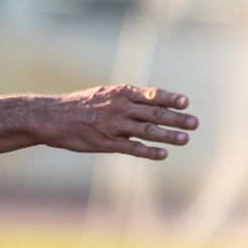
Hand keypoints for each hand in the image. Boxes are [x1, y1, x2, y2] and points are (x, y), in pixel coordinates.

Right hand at [44, 85, 197, 159]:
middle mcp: (119, 108)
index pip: (151, 95)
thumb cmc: (80, 105)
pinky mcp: (106, 143)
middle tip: (195, 123)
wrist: (52, 117)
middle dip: (176, 118)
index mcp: (120, 93)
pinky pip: (132, 148)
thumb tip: (153, 101)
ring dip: (168, 135)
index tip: (186, 102)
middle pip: (154, 114)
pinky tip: (163, 154)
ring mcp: (113, 126)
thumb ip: (127, 98)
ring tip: (185, 139)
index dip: (170, 99)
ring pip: (146, 131)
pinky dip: (149, 151)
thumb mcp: (104, 94)